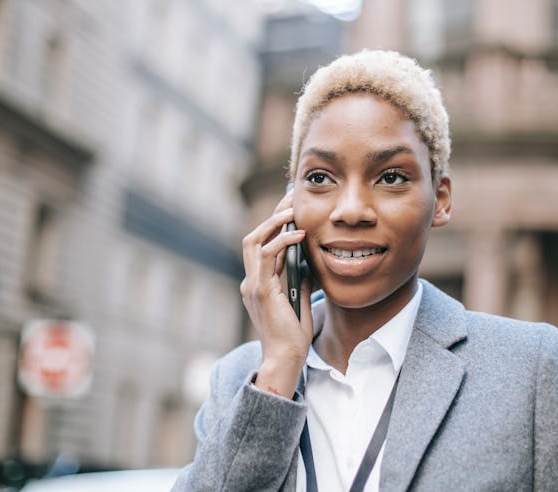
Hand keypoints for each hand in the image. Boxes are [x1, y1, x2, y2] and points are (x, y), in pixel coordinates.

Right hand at [240, 191, 314, 397]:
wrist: (286, 358)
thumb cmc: (292, 335)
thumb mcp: (298, 299)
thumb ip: (298, 279)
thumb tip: (307, 262)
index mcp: (257, 283)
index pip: (261, 245)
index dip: (274, 225)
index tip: (291, 208)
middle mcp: (250, 281)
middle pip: (253, 237)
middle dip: (272, 216)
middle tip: (292, 200)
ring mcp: (253, 285)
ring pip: (254, 241)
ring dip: (274, 222)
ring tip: (293, 211)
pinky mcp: (261, 290)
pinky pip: (267, 256)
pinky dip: (282, 241)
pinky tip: (299, 235)